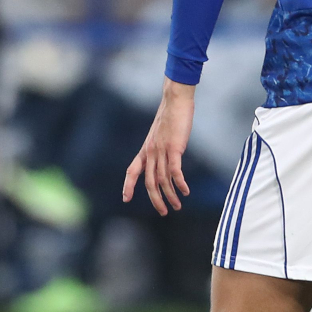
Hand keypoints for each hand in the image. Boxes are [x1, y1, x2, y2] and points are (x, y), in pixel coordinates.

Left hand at [123, 78, 194, 214]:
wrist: (175, 99)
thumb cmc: (172, 113)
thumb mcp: (161, 131)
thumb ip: (161, 143)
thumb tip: (167, 150)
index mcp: (146, 148)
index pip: (132, 170)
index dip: (128, 185)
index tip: (126, 199)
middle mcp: (151, 152)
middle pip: (149, 182)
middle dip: (155, 200)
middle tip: (163, 212)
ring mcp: (161, 151)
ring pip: (162, 180)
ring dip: (170, 196)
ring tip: (177, 206)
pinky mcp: (174, 148)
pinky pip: (175, 171)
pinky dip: (180, 184)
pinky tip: (185, 191)